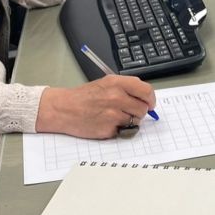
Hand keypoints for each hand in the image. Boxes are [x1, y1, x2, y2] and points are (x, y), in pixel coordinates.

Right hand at [35, 75, 155, 138]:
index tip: (150, 103)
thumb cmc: (84, 96)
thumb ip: (126, 88)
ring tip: (114, 116)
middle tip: (128, 110)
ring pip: (136, 121)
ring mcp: (113, 114)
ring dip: (129, 121)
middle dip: (139, 111)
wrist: (63, 108)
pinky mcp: (108, 129)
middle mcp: (117, 97)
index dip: (150, 99)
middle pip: (143, 108)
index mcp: (117, 83)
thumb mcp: (106, 83)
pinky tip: (106, 123)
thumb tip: (146, 98)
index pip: (146, 91)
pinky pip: (123, 131)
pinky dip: (118, 129)